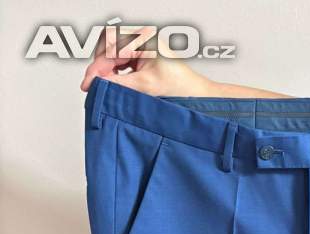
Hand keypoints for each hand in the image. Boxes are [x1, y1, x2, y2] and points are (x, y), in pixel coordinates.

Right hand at [80, 26, 214, 96]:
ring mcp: (143, 49)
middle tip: (93, 85)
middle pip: (110, 49)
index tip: (90, 82)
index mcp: (145, 38)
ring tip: (104, 87)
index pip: (111, 45)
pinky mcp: (143, 60)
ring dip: (107, 72)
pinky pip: (122, 63)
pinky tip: (114, 85)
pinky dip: (115, 74)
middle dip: (100, 68)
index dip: (98, 65)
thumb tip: (98, 83)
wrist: (196, 97)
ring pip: (114, 57)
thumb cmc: (182, 87)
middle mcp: (143, 40)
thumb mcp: (146, 86)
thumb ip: (120, 83)